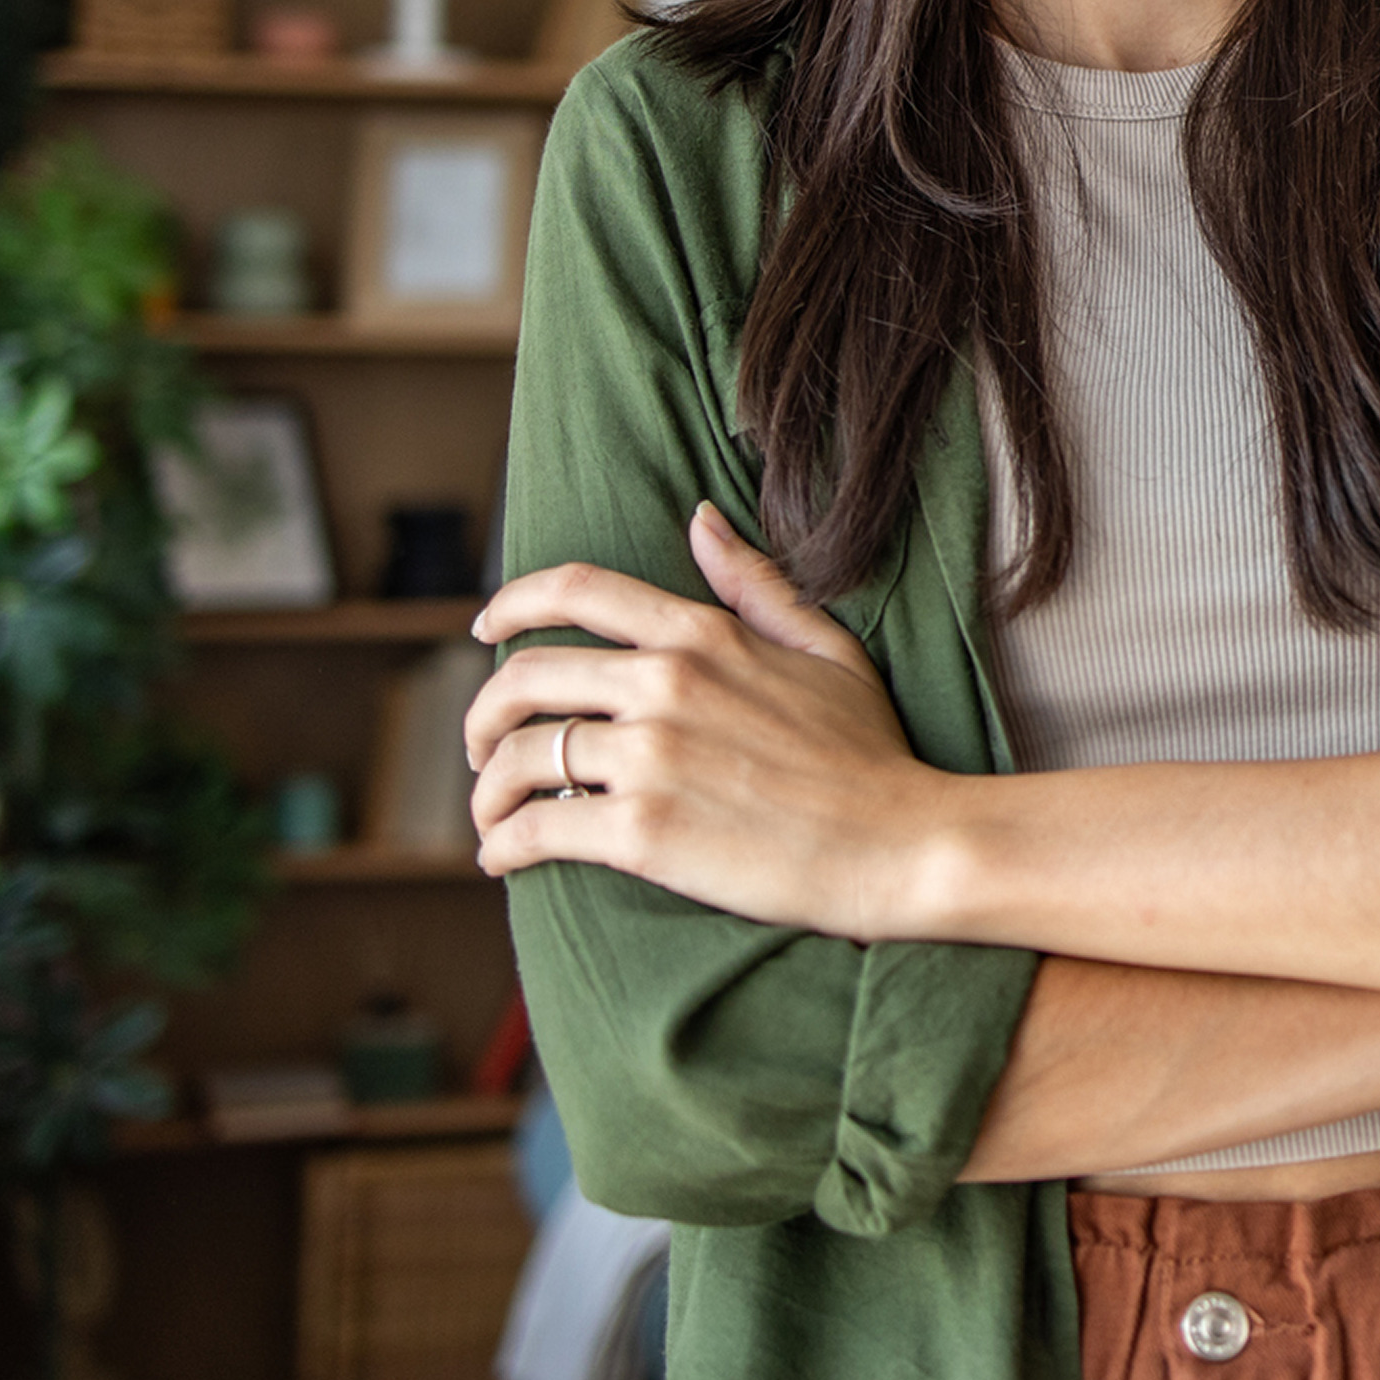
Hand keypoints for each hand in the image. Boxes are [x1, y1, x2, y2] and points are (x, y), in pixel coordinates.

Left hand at [461, 502, 948, 933]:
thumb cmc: (869, 754)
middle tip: (481, 746)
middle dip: (481, 715)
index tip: (485, 631)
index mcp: (701, 635)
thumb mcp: (824, 650)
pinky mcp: (643, 831)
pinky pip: (535, 828)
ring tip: (492, 817)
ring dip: (486, 791)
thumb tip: (701, 519)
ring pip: (517, 757)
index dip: (511, 605)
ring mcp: (650, 757)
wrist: (898, 843)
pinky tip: (502, 860)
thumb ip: (754, 586)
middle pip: (523, 677)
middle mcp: (664, 683)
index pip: (576, 590)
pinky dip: (502, 846)